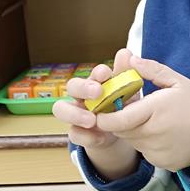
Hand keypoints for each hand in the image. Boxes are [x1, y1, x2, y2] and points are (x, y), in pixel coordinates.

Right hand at [53, 48, 140, 179]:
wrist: (123, 133)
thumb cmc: (124, 107)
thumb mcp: (129, 93)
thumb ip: (126, 75)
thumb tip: (125, 52)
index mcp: (96, 84)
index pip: (93, 74)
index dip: (98, 73)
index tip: (106, 73)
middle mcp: (82, 97)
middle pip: (72, 86)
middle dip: (83, 88)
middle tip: (97, 92)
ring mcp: (76, 115)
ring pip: (60, 109)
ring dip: (74, 114)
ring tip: (91, 120)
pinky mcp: (78, 133)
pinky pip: (74, 134)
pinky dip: (86, 136)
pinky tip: (101, 138)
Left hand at [95, 57, 189, 171]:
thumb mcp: (177, 81)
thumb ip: (151, 70)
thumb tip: (130, 60)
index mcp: (155, 111)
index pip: (117, 119)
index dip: (104, 117)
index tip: (101, 110)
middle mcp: (154, 134)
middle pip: (121, 131)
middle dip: (119, 121)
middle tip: (129, 109)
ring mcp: (158, 151)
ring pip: (132, 141)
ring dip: (133, 131)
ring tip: (151, 120)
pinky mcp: (162, 163)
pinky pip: (144, 152)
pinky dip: (146, 143)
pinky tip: (162, 134)